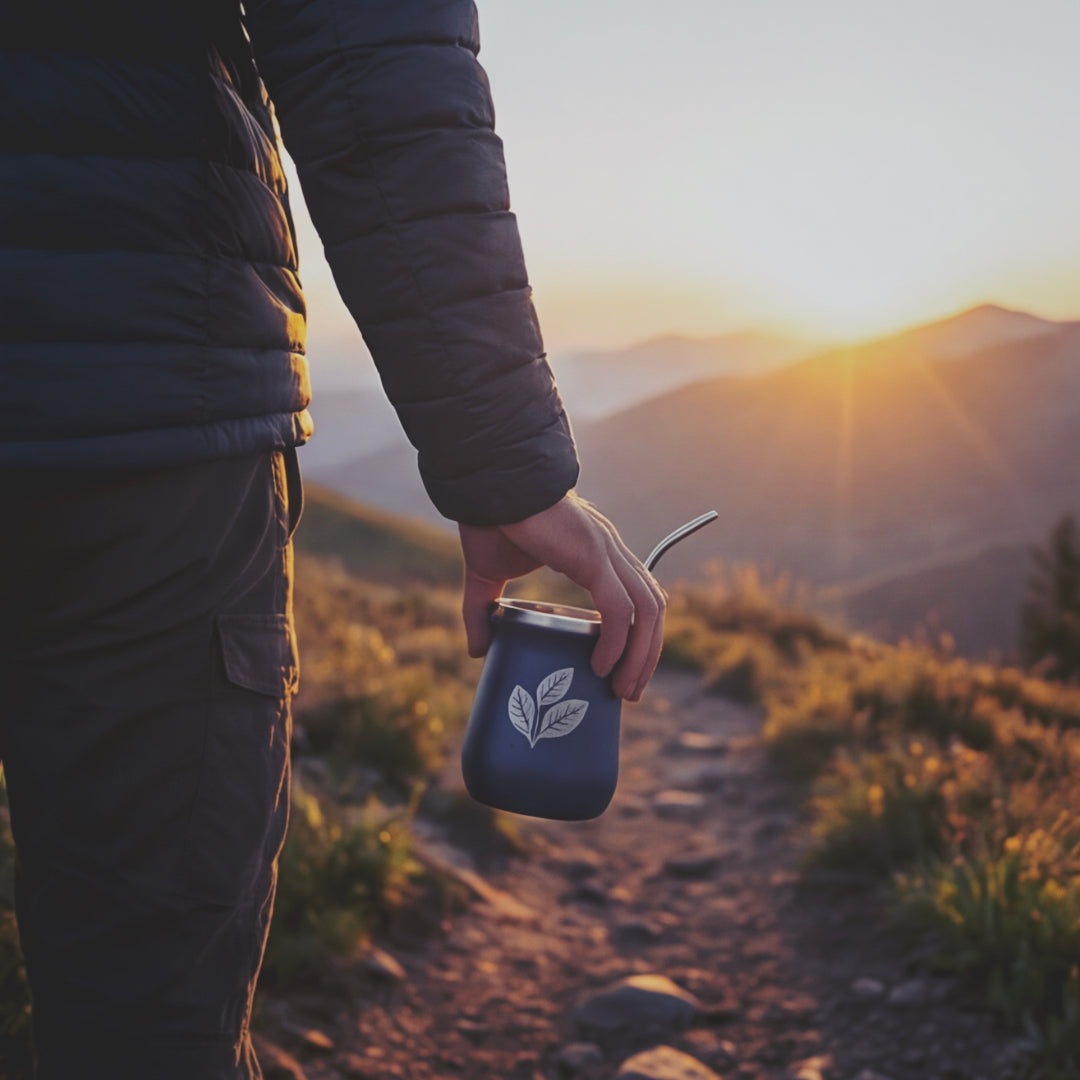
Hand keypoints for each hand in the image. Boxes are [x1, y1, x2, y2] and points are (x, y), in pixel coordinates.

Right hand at [458, 491, 666, 701]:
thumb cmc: (489, 520)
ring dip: (641, 654)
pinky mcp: (592, 555)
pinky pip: (619, 607)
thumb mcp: (485, 576)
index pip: (640, 595)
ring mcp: (606, 551)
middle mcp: (611, 551)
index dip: (641, 634)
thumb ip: (483, 613)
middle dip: (648, 653)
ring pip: (647, 610)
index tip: (623, 671)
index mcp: (597, 552)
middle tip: (629, 691)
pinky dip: (618, 640)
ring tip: (621, 687)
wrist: (486, 486)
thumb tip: (478, 652)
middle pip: (653, 607)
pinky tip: (602, 665)